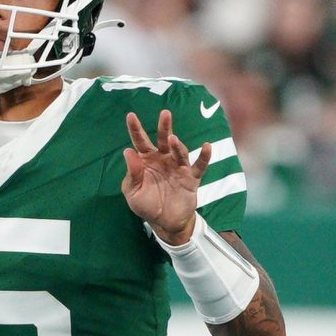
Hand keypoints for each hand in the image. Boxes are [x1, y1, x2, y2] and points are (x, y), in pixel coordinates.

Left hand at [122, 109, 211, 244]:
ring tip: (173, 140)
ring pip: (179, 152)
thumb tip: (128, 151)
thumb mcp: (133, 192)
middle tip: (165, 113)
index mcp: (146, 161)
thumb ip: (132, 173)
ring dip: (177, 145)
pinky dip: (204, 156)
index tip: (131, 115)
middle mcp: (163, 160)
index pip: (140, 141)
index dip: (136, 128)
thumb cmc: (147, 205)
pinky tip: (207, 147)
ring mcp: (178, 168)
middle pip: (163, 140)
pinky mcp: (191, 178)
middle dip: (164, 126)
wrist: (165, 223)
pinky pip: (199, 166)